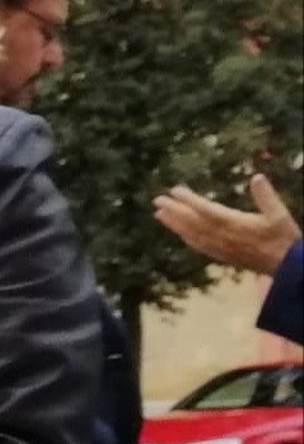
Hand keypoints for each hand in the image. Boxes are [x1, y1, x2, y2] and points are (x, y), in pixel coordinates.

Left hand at [153, 174, 300, 277]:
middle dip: (174, 210)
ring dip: (174, 224)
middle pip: (192, 222)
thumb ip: (266, 196)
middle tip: (157, 200)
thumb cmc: (284, 238)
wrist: (286, 267)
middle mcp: (222, 237)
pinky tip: (179, 234)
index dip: (189, 200)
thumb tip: (257, 176)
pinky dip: (186, 238)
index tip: (175, 190)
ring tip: (159, 214)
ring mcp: (220, 248)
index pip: (205, 209)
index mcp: (234, 224)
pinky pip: (198, 246)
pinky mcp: (221, 256)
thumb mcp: (279, 214)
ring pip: (192, 235)